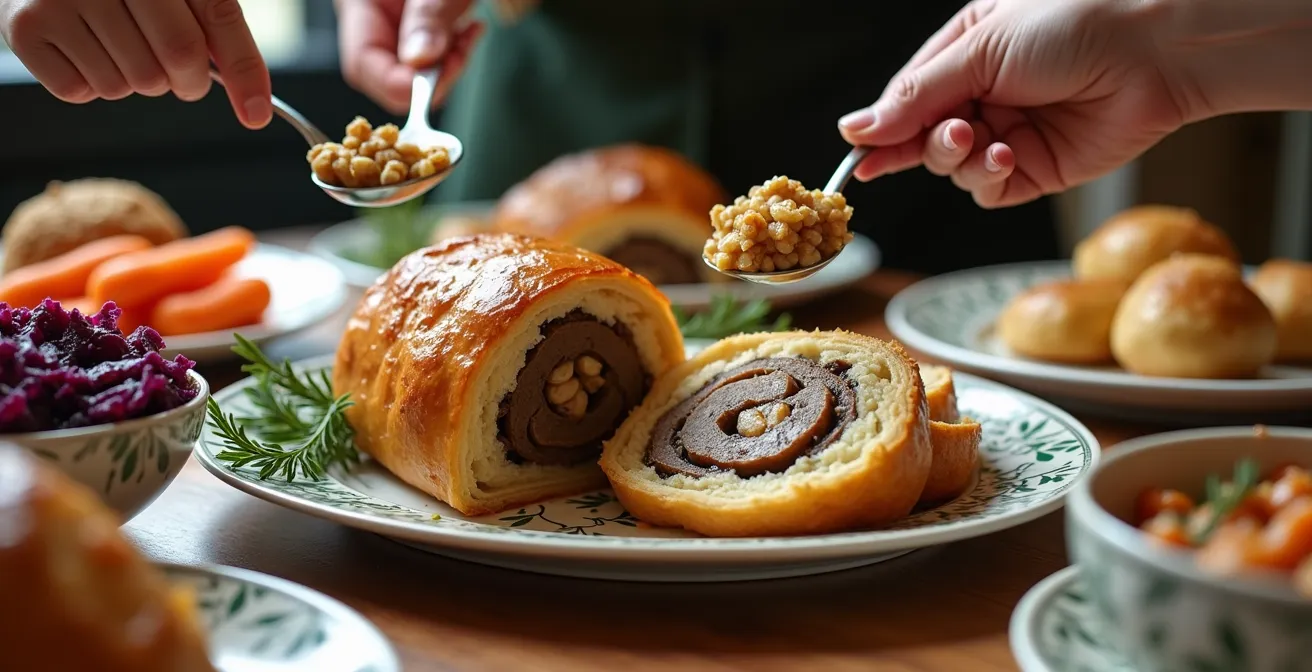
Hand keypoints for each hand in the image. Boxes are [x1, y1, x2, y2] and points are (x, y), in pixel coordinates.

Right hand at [0, 0, 271, 127]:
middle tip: (172, 68)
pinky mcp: (24, 27)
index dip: (243, 74)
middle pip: (177, 61)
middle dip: (186, 80)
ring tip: (113, 42)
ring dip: (133, 81)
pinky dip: (90, 85)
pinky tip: (82, 48)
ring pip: (129, 85)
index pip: (218, 20)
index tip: (257, 115)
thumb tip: (254, 103)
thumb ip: (215, 30)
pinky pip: (80, 92)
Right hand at [337, 0, 483, 114]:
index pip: (362, 65)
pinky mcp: (418, 33)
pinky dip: (455, 53)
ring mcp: (393, 29)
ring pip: (415, 74)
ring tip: (469, 34)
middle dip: (431, 79)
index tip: (433, 84)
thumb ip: (427, 16)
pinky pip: (432, 60)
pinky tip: (471, 31)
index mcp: (358, 5)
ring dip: (449, 66)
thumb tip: (420, 61)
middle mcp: (371, 22)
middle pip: (388, 77)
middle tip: (460, 56)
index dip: (398, 85)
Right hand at [837, 0, 1191, 207]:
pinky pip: (988, 190)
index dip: (881, 128)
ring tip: (980, 137)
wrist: (1158, 48)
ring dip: (957, 157)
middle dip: (923, 141)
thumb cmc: (1074, 21)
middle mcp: (985, 93)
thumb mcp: (980, 48)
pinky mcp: (1036, 169)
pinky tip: (1004, 156)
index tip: (859, 155)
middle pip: (923, 137)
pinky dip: (987, 178)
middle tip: (947, 132)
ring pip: (952, 167)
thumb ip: (915, 96)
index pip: (906, 98)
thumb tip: (855, 130)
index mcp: (966, 50)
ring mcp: (1009, 132)